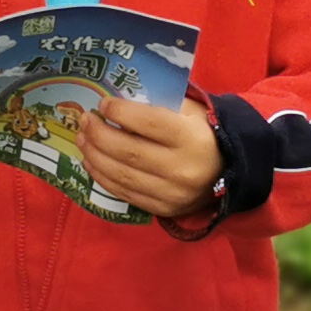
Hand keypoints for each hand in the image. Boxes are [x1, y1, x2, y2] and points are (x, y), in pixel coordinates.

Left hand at [81, 94, 223, 220]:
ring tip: (82, 139)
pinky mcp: (163, 209)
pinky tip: (91, 161)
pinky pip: (125, 193)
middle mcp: (181, 169)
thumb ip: (159, 104)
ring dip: (95, 156)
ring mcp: (172, 193)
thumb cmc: (203, 132)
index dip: (120, 113)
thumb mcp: (190, 110)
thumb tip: (116, 101)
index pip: (148, 123)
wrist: (229, 170)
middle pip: (128, 152)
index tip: (102, 104)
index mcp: (191, 138)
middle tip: (84, 120)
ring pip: (122, 175)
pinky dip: (103, 177)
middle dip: (99, 134)